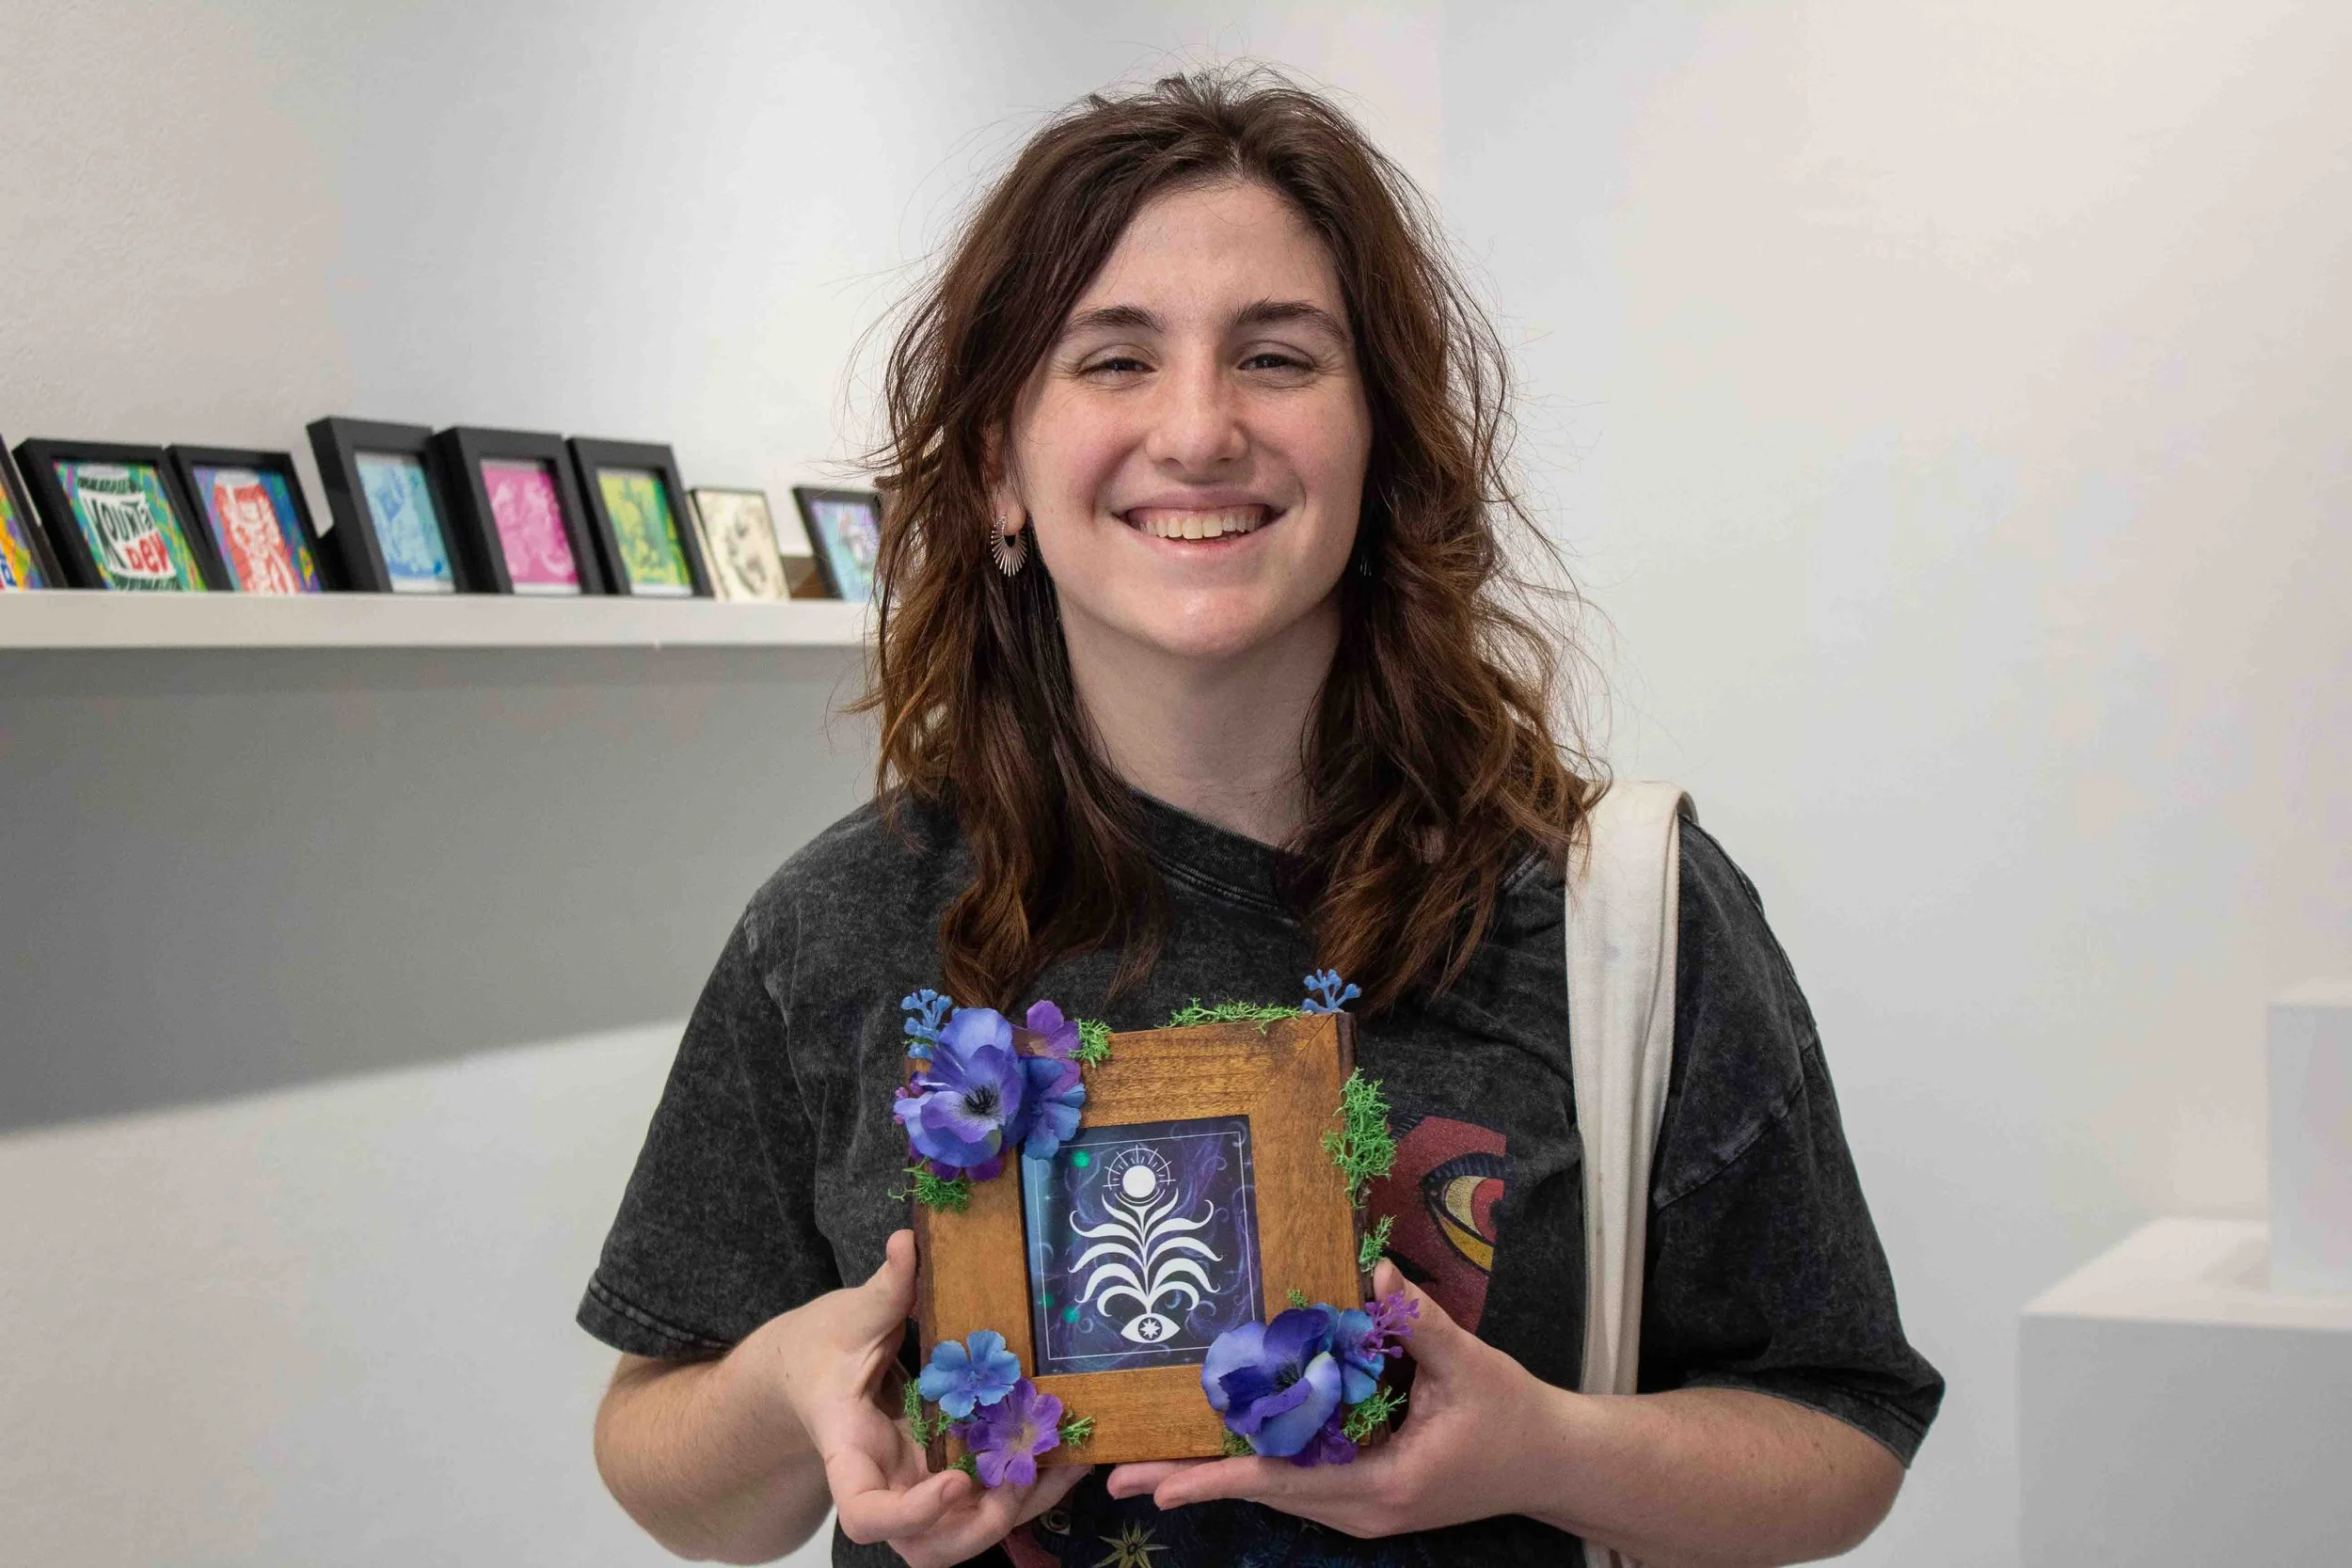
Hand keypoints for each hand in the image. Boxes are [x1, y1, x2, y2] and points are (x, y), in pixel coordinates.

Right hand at [763, 1228, 1088, 1566]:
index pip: (866, 1514)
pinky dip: (1027, 1486)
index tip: (958, 1480)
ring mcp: (916, 1484)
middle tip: (1021, 1477)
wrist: (809, 1371)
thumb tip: (907, 1241)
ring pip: (961, 1535)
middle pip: (925, 1548)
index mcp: (850, 1452)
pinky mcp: (944, 1472)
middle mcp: (885, 1482)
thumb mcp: (848, 1317)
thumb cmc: (821, 1348)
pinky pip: (985, 1498)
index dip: (913, 1513)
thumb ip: (883, 1289)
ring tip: (1061, 1464)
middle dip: (978, 1529)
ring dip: (1015, 1510)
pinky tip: (1065, 1453)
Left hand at [1104, 1261, 1557, 1538]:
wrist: (1552, 1462)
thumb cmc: (1514, 1417)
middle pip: (1264, 1492)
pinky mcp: (1364, 1494)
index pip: (1285, 1482)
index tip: (1165, 1484)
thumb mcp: (1471, 1365)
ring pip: (1276, 1488)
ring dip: (1216, 1472)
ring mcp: (1362, 1508)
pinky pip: (1299, 1477)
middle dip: (1193, 1479)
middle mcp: (1362, 1509)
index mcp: (1383, 1486)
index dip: (1219, 1479)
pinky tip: (1216, 1445)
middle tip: (1121, 1473)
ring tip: (1149, 1465)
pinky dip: (1255, 1461)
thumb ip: (1420, 1322)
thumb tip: (1378, 1272)